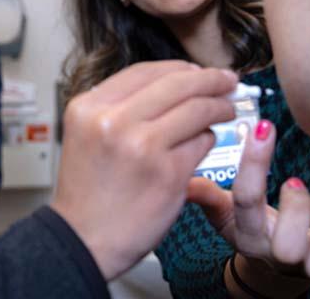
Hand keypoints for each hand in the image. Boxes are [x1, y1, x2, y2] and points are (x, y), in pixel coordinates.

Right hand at [51, 61, 236, 279]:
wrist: (83, 240)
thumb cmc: (88, 195)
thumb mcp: (86, 135)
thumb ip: (118, 109)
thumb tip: (169, 86)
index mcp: (88, 107)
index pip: (143, 71)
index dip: (178, 68)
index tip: (196, 71)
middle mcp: (112, 121)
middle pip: (176, 83)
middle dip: (209, 79)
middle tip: (226, 81)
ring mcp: (142, 145)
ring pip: (197, 109)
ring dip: (218, 107)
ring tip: (226, 110)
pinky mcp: (169, 172)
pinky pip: (202, 142)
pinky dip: (209, 140)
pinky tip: (208, 142)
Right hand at [187, 119, 309, 296]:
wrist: (279, 269)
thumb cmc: (255, 229)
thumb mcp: (227, 214)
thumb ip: (208, 196)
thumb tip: (185, 181)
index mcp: (247, 234)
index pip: (246, 200)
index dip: (254, 163)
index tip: (264, 126)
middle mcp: (278, 254)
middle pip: (286, 246)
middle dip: (296, 209)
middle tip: (295, 182)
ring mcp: (309, 264)